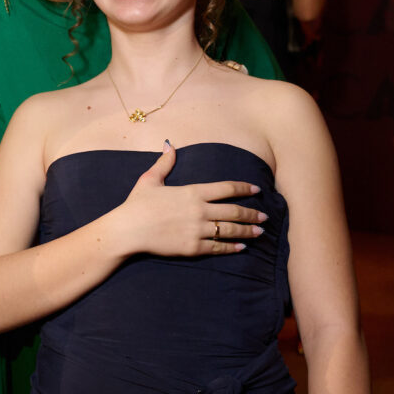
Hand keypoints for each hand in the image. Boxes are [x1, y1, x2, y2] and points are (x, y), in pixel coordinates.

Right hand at [109, 142, 263, 258]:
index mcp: (192, 192)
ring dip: (247, 231)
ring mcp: (198, 230)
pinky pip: (218, 247)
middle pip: (234, 211)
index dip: (244, 188)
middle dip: (252, 214)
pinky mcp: (193, 247)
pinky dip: (232, 248)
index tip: (257, 190)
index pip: (226, 188)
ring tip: (259, 232)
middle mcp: (200, 210)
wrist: (127, 230)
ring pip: (230, 230)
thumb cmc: (136, 204)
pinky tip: (241, 247)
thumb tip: (169, 145)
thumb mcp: (150, 179)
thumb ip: (164, 163)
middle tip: (265, 217)